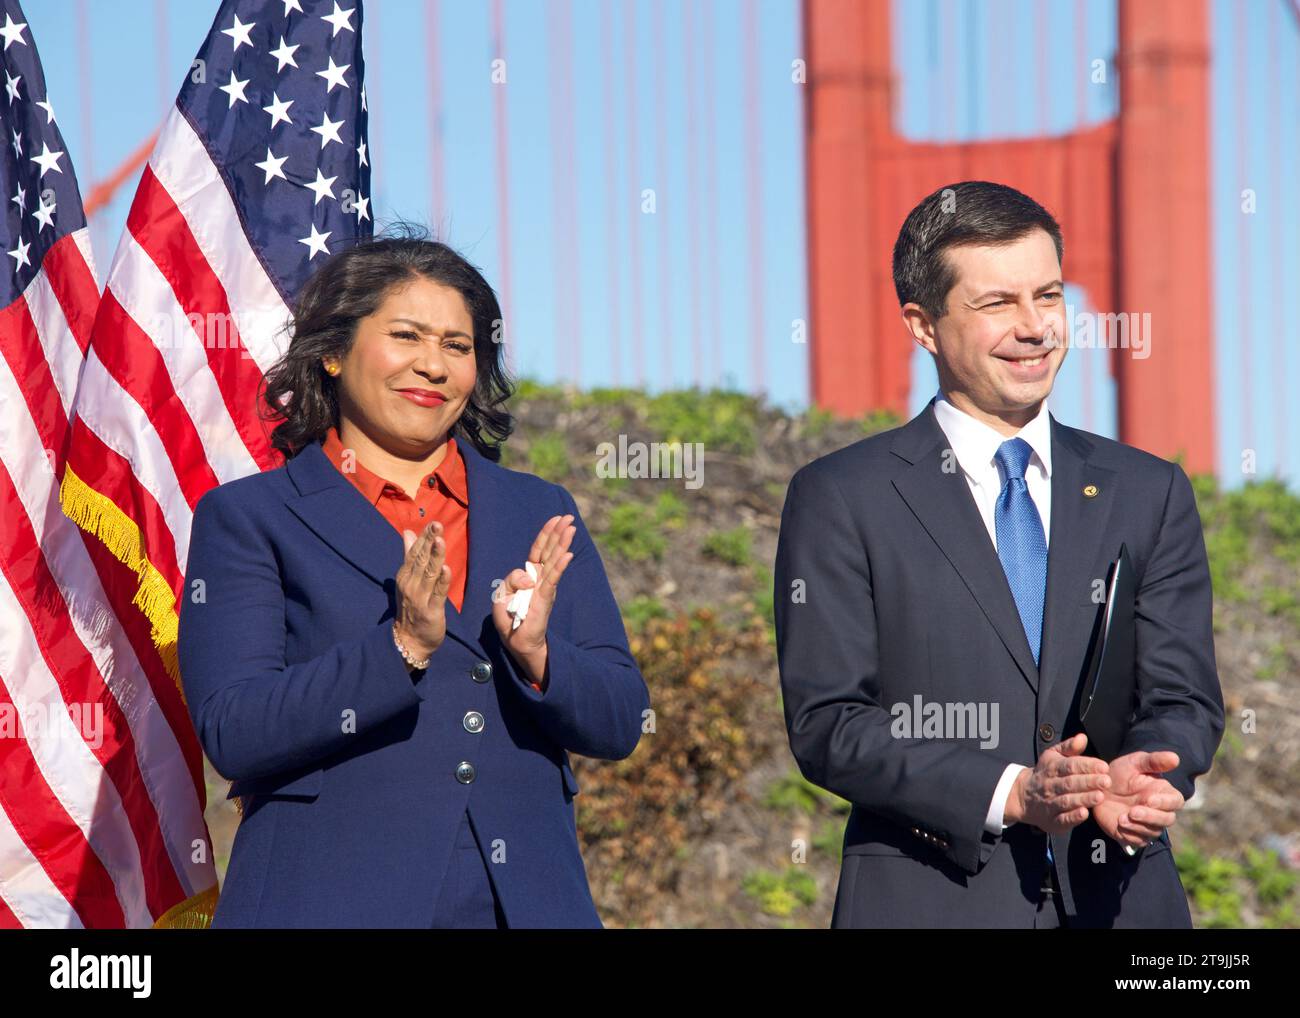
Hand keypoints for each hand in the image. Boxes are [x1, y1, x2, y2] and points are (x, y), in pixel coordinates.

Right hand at [393, 520, 451, 663]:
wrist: (409, 641)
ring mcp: (420, 598)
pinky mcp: (431, 611)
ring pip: (429, 574)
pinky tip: (446, 569)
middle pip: (421, 560)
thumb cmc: (411, 607)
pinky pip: (437, 594)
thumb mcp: (408, 580)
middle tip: (437, 525)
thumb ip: (410, 555)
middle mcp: (410, 585)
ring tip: (440, 541)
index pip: (415, 553)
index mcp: (405, 576)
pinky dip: (442, 582)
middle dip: (429, 542)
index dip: (424, 538)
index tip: (433, 523)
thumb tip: (409, 533)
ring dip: (435, 557)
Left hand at [491, 514, 575, 684]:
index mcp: (529, 575)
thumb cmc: (508, 618)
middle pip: (550, 550)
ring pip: (554, 560)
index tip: (556, 519)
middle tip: (570, 517)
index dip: (546, 534)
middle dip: (559, 533)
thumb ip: (511, 580)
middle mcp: (540, 578)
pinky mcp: (545, 598)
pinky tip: (568, 554)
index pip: (538, 550)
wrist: (515, 640)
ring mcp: (544, 587)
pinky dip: (560, 566)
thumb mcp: (501, 595)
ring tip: (572, 528)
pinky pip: (553, 578)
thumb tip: (529, 577)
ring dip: (563, 543)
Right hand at [1007, 733, 1111, 833]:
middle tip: (1107, 781)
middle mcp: (1050, 785)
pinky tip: (1084, 813)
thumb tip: (1082, 737)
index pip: (1070, 765)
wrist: (1023, 796)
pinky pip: (1062, 818)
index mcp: (1052, 768)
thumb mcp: (1053, 756)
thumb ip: (1069, 747)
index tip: (1104, 766)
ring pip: (1067, 801)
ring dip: (1083, 799)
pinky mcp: (1052, 820)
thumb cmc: (1045, 774)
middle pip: (1070, 783)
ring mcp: (1050, 803)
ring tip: (1100, 796)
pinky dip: (1072, 817)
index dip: (1087, 766)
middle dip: (1089, 782)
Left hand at [1091, 750, 1184, 849]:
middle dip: (1151, 817)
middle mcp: (1159, 811)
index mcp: (1163, 793)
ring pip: (1152, 832)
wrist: (1097, 789)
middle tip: (1133, 811)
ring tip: (1121, 818)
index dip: (1164, 802)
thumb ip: (1154, 761)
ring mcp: (1148, 825)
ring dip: (1138, 826)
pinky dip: (1129, 835)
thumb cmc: (1119, 774)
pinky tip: (1119, 826)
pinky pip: (1137, 841)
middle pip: (1167, 820)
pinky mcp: (1134, 835)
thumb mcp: (1134, 763)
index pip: (1175, 801)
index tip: (1149, 799)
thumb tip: (1175, 758)